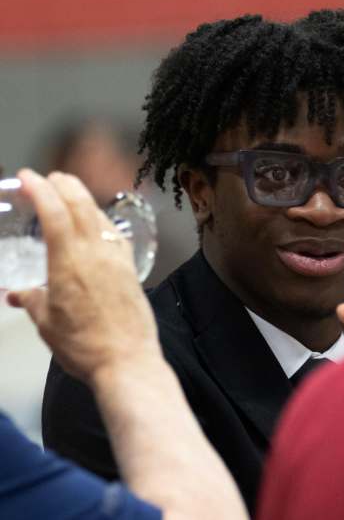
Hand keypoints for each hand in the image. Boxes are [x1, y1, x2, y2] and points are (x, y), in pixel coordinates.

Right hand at [7, 170, 159, 384]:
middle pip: (82, 205)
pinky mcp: (132, 271)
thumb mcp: (46, 323)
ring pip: (101, 218)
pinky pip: (116, 236)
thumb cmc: (85, 347)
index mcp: (69, 263)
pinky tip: (98, 226)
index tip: (29, 176)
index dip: (40, 188)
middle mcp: (97, 255)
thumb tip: (16, 293)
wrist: (127, 362)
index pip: (55, 212)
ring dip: (84, 200)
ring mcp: (118, 261)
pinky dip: (102, 222)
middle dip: (65, 185)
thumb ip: (31, 300)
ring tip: (70, 195)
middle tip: (50, 179)